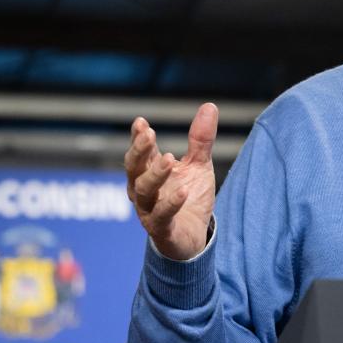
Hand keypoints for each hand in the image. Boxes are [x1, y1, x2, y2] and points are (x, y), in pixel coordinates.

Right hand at [125, 103, 218, 260]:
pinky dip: (170, 204)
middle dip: (139, 151)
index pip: (140, 153)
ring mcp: (150, 211)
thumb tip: (209, 106)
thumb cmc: (190, 198)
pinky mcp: (162, 230)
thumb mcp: (199, 165)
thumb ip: (201, 140)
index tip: (141, 123)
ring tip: (168, 159)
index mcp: (149, 172)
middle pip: (133, 169)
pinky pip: (161, 217)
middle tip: (148, 135)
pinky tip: (183, 192)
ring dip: (154, 174)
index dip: (138, 138)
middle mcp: (144, 191)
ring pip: (142, 191)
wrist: (195, 237)